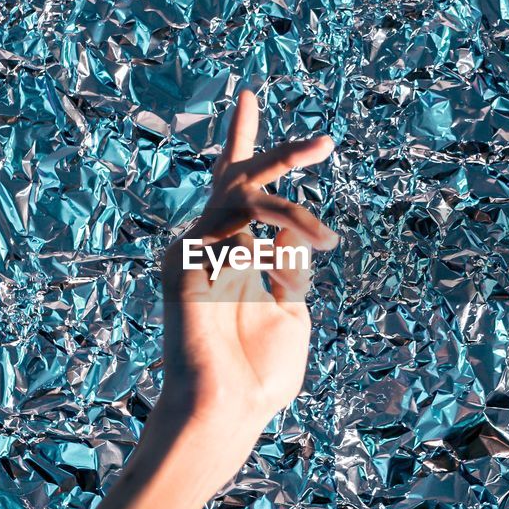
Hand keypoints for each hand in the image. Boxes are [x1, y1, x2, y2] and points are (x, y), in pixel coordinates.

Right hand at [157, 88, 337, 474]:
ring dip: (292, 215)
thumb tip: (295, 228)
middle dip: (281, 153)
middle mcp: (209, 244)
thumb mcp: (290, 310)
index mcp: (234, 252)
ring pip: (246, 199)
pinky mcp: (183, 262)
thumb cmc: (257, 376)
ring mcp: (193, 251)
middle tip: (325, 142)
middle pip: (238, 177)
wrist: (225, 411)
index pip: (237, 186)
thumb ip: (289, 264)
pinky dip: (270, 250)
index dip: (242, 140)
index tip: (248, 97)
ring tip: (322, 241)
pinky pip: (236, 232)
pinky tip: (273, 284)